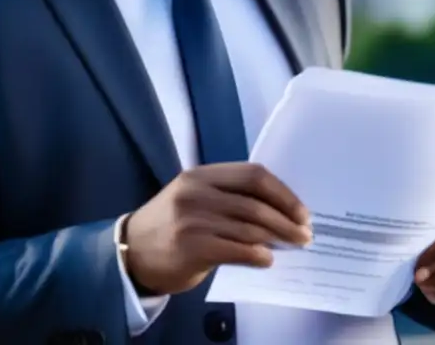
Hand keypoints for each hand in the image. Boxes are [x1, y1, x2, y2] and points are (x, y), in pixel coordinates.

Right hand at [123, 162, 311, 294]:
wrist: (130, 253)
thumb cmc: (171, 225)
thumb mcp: (194, 198)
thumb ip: (229, 198)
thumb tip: (278, 212)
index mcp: (202, 175)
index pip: (254, 174)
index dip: (283, 193)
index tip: (302, 211)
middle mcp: (196, 192)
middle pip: (255, 202)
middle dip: (286, 219)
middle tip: (304, 233)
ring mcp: (192, 219)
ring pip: (249, 226)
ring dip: (278, 238)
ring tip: (293, 246)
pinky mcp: (191, 247)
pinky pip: (235, 249)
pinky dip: (256, 254)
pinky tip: (267, 259)